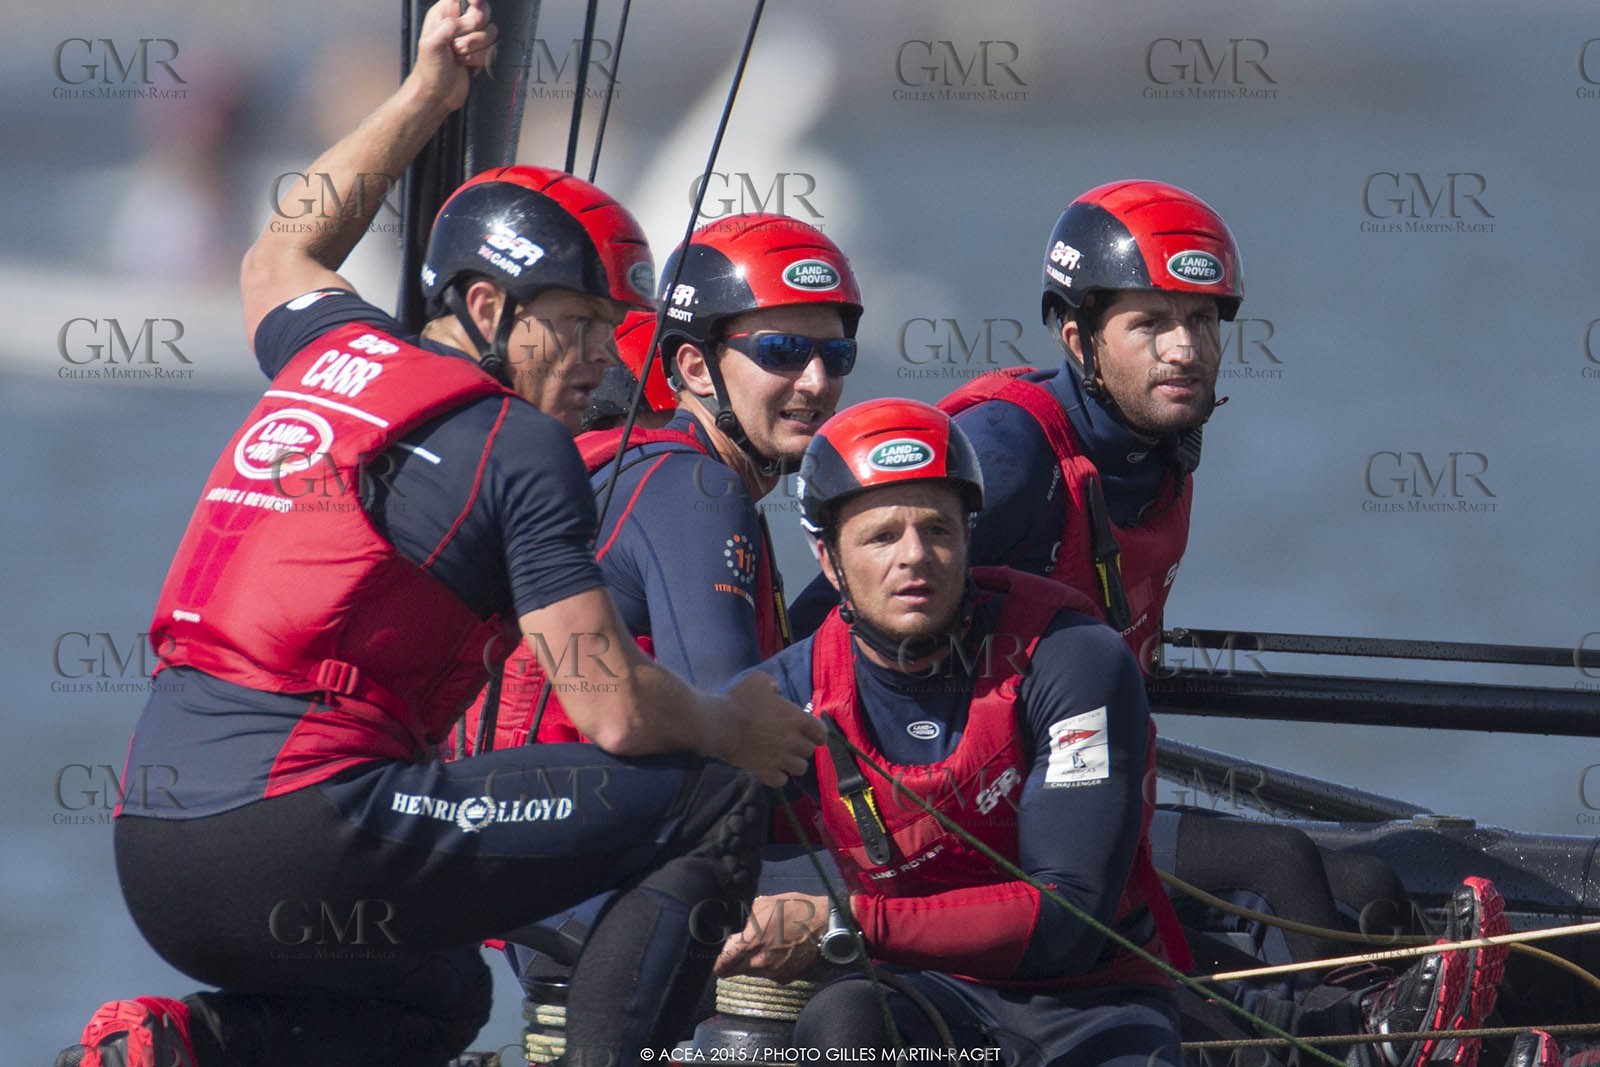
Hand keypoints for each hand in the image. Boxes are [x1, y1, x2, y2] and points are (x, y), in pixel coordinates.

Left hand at [411, 0, 498, 112]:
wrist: (437, 94)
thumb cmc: (429, 70)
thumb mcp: (432, 43)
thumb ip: (450, 25)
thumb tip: (468, 21)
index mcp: (444, 14)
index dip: (474, 0)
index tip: (475, 3)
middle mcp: (459, 23)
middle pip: (483, 12)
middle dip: (474, 30)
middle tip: (457, 43)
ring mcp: (471, 38)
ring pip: (491, 32)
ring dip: (476, 48)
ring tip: (459, 55)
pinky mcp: (481, 53)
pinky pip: (493, 49)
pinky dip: (480, 59)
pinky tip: (466, 63)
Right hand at [713, 674, 826, 787]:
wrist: (719, 723)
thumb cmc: (739, 699)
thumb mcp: (759, 680)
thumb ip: (774, 685)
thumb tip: (778, 692)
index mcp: (796, 719)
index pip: (821, 733)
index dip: (816, 733)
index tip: (809, 732)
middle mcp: (793, 741)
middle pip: (809, 751)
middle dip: (801, 746)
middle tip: (789, 741)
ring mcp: (780, 758)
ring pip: (800, 768)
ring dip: (793, 763)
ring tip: (782, 757)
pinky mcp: (765, 771)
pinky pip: (781, 780)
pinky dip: (778, 776)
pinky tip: (770, 768)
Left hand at [714, 893, 829, 981]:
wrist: (826, 925)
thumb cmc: (796, 910)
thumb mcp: (764, 904)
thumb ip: (744, 918)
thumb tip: (734, 924)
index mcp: (750, 943)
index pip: (721, 966)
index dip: (718, 961)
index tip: (721, 955)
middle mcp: (759, 963)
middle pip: (733, 972)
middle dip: (734, 962)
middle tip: (742, 949)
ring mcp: (773, 973)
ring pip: (751, 973)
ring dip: (753, 963)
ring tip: (767, 945)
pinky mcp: (786, 978)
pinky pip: (769, 975)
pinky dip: (770, 966)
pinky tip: (780, 952)